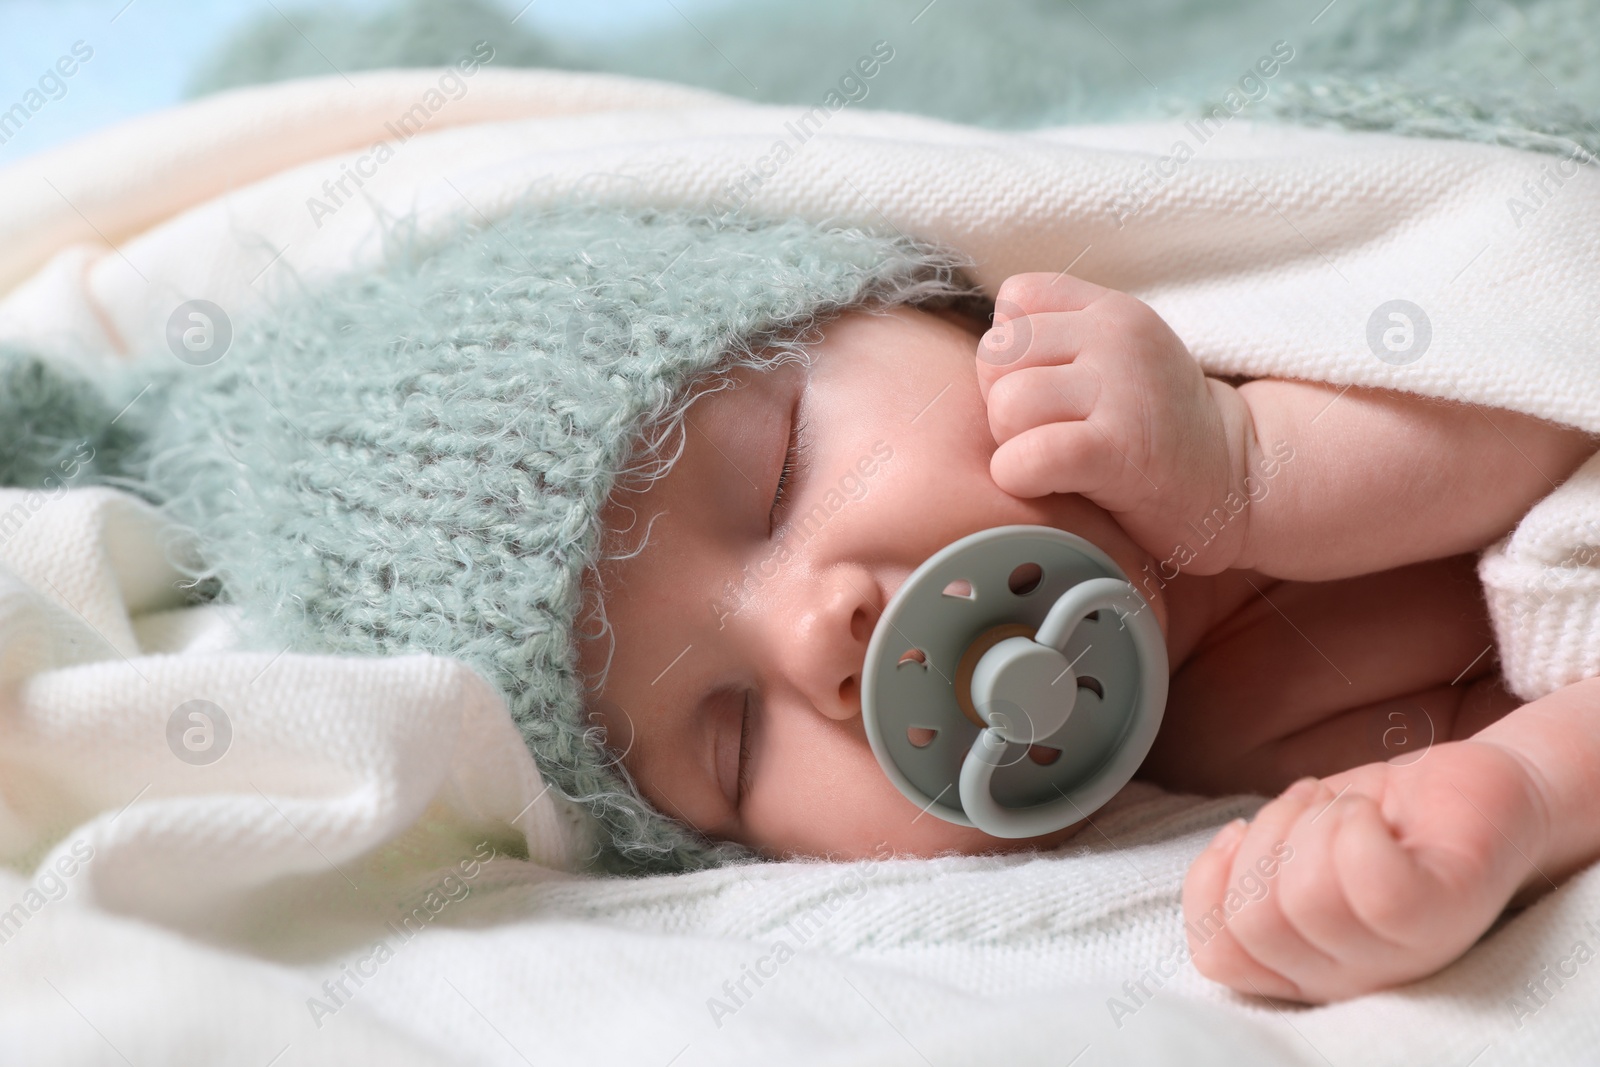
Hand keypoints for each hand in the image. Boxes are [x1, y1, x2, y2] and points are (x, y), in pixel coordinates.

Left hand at [976, 273, 1250, 572]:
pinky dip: (1020, 477)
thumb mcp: (1119, 358)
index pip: (1016, 298)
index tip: (1046, 388)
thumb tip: (990, 345)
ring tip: (1056, 462)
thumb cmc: (1158, 428)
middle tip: (1049, 435)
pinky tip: (1049, 486)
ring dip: (1013, 444)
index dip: (1012, 351)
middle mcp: (1116, 339)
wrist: (1237, 484)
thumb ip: (1060, 337)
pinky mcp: (1118, 450)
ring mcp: (1121, 391)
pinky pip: (1027, 456)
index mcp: (1112, 311)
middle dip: (1004, 404)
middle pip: (997, 356)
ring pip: (1005, 405)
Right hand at [1181, 740, 1549, 1002]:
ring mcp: (1401, 954)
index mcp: (1305, 966)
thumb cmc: (1379, 818)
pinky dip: (1355, 822)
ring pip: (1306, 899)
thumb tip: (1224, 846)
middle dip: (1266, 837)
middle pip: (1254, 922)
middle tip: (1310, 810)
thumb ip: (1249, 867)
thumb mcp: (1293, 843)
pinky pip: (1371, 881)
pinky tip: (1371, 812)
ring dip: (1312, 821)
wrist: (1480, 789)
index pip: (1218, 955)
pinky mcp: (1444, 914)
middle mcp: (1351, 976)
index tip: (1244, 832)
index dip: (1210, 880)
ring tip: (1346, 808)